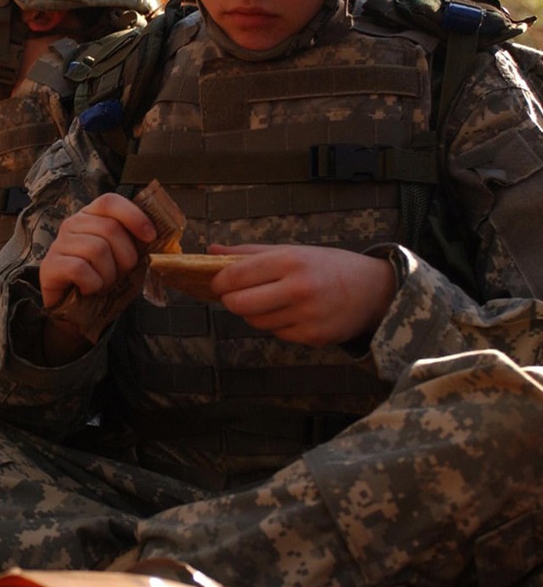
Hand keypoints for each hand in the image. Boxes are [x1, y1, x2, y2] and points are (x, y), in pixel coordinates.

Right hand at [37, 194, 157, 362]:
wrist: (75, 310)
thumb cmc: (102, 279)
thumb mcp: (124, 260)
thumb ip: (139, 245)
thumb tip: (166, 239)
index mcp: (91, 216)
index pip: (110, 202)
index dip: (133, 216)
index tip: (150, 236)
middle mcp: (73, 224)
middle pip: (109, 228)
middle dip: (125, 256)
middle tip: (121, 273)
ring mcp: (59, 244)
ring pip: (96, 250)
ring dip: (108, 274)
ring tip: (104, 283)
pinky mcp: (50, 265)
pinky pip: (80, 269)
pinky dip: (93, 284)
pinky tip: (89, 289)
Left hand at [212, 244, 395, 346]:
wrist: (374, 289)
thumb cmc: (328, 266)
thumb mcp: (291, 250)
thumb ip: (249, 253)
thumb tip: (211, 249)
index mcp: (290, 261)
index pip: (236, 276)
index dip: (219, 282)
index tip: (218, 283)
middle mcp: (297, 289)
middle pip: (238, 304)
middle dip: (231, 300)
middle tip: (237, 294)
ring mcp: (306, 315)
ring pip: (255, 321)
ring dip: (255, 313)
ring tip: (272, 300)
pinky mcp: (312, 336)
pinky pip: (277, 333)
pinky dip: (277, 324)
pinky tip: (293, 312)